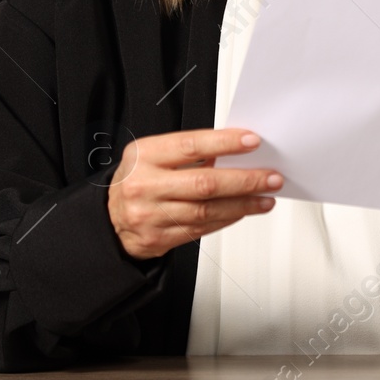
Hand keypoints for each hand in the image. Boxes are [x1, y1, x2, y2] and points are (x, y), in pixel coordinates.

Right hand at [107, 127, 281, 259]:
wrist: (108, 220)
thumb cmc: (137, 181)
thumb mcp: (151, 156)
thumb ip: (187, 153)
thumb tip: (233, 151)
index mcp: (144, 156)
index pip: (190, 145)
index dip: (224, 143)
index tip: (252, 141)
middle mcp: (145, 185)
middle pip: (204, 183)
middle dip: (244, 180)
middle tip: (270, 177)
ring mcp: (151, 215)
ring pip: (207, 210)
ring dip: (243, 204)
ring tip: (265, 197)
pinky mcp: (159, 238)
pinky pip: (202, 228)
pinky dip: (227, 219)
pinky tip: (243, 211)